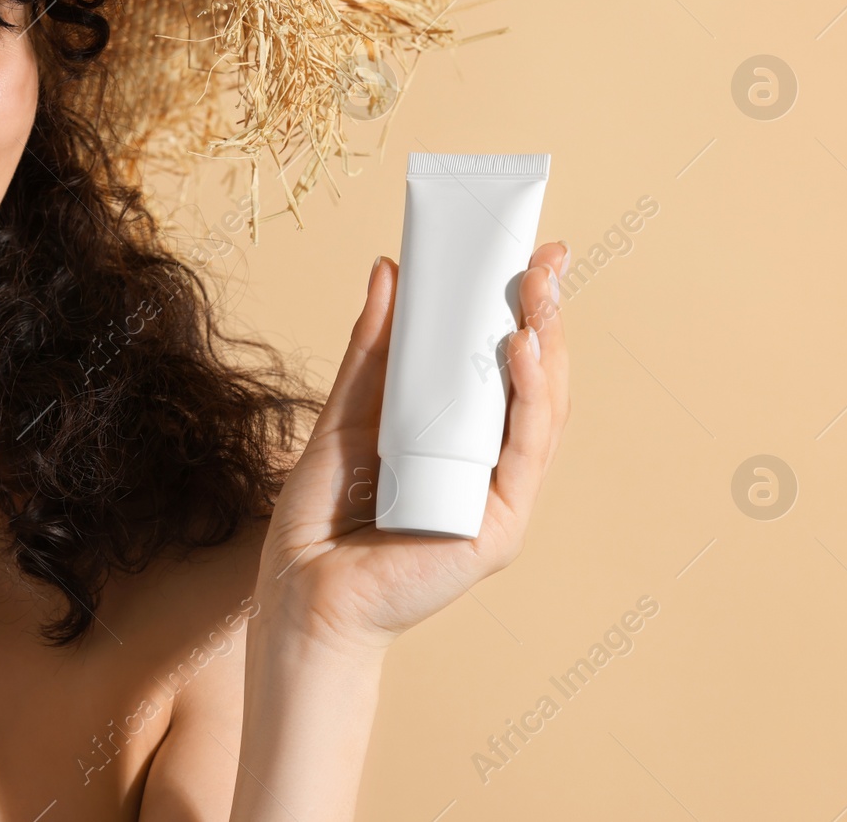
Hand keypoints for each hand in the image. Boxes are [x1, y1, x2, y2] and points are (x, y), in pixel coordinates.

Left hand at [255, 244, 570, 657]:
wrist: (300, 591)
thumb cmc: (322, 514)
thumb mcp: (346, 411)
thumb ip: (372, 349)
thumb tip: (389, 270)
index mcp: (461, 440)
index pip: (505, 367)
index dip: (523, 311)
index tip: (531, 255)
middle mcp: (488, 466)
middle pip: (535, 382)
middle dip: (545, 315)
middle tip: (547, 258)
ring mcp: (499, 498)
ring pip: (543, 412)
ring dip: (546, 345)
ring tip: (538, 290)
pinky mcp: (496, 527)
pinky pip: (522, 453)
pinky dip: (528, 399)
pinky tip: (520, 350)